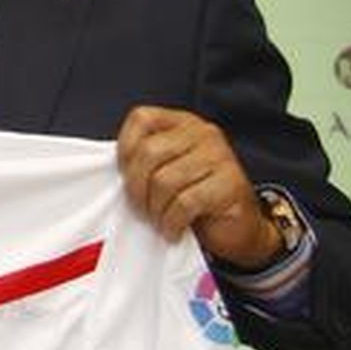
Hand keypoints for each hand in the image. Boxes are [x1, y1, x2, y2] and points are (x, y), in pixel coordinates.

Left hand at [115, 105, 281, 270]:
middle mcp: (203, 133)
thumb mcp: (167, 170)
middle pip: (149, 152)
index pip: (141, 118)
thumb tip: (112, 167)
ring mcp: (220, 156)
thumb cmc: (195, 199)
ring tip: (159, 220)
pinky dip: (171, 222)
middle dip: (136, 187)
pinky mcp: (230, 184)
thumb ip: (145, 160)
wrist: (238, 228)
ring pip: (164, 181)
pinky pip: (185, 203)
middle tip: (141, 209)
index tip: (124, 176)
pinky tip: (173, 230)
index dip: (125, 148)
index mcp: (183, 123)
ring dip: (155, 209)